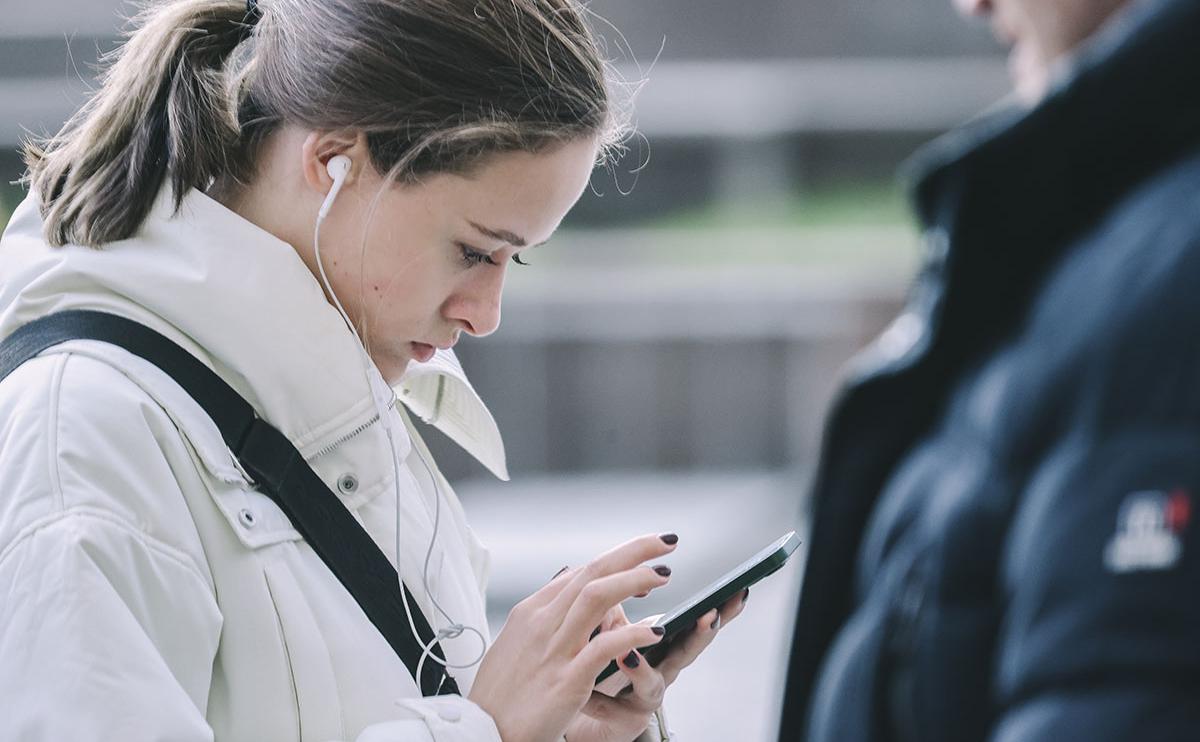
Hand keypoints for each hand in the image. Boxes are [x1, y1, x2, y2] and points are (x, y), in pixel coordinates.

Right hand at [467, 533, 677, 741]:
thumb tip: (566, 579)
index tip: (645, 558)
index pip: (581, 572)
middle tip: (665, 542)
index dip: (617, 560)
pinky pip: (604, 648)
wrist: (482, 732)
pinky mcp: (567, 680)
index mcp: (532, 612)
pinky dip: (632, 634)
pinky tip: (654, 630)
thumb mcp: (516, 641)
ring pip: (597, 596)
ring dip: (634, 579)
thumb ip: (544, 611)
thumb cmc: (500, 692)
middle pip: (593, 572)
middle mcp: (543, 623)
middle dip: (633, 552)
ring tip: (665, 575)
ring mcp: (555, 650)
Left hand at [564, 587, 749, 741]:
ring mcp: (644, 699)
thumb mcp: (614, 630)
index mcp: (664, 647)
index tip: (738, 590)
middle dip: (700, 634)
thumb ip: (618, 607)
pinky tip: (600, 682)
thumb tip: (619, 577)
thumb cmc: (607, 667)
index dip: (718, 609)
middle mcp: (662, 672)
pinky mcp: (621, 720)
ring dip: (643, 670)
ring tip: (629, 653)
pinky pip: (611, 709)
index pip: (694, 624)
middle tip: (708, 614)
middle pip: (687, 654)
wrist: (587, 715)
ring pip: (652, 687)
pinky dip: (601, 699)